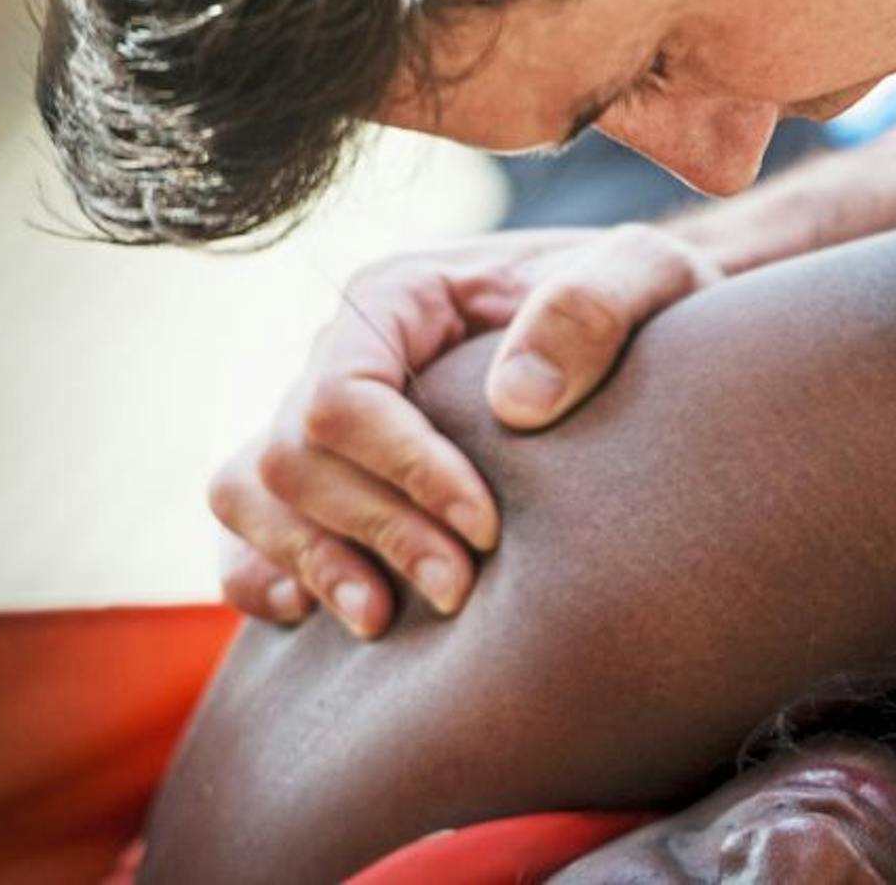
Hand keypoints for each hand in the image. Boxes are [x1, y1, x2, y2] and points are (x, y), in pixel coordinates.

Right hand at [209, 225, 723, 636]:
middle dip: (373, 533)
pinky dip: (261, 572)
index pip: (345, 395)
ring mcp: (322, 418)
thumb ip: (592, 309)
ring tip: (384, 621)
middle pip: (292, 457)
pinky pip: (245, 526)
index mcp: (398, 295)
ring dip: (309, 563)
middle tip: (462, 592)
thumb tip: (515, 403)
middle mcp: (342, 352)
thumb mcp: (646, 274)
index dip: (403, 472)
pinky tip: (316, 614)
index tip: (487, 528)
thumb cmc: (646, 301)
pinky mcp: (326, 477)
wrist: (649, 334)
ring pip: (250, 493)